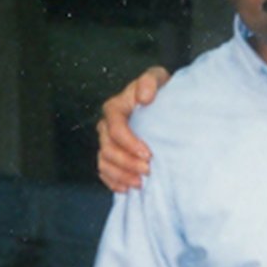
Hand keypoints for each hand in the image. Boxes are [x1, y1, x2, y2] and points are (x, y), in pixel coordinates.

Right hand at [95, 67, 168, 191]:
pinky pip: (104, 171)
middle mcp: (106, 125)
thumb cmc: (159, 90)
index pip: (115, 129)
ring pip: (104, 162)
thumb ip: (150, 81)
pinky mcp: (110, 155)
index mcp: (115, 108)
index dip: (129, 144)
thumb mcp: (157, 78)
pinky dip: (113, 182)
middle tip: (148, 171)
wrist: (162, 102)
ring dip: (121, 175)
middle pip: (108, 148)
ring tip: (140, 183)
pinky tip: (127, 188)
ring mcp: (107, 141)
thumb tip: (143, 97)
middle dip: (127, 163)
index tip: (149, 154)